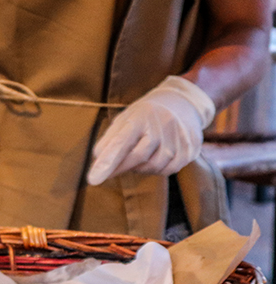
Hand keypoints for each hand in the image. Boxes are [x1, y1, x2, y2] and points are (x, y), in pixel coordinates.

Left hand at [87, 76, 215, 185]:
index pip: (120, 142)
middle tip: (107, 172)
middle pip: (137, 157)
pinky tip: (153, 159)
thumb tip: (97, 161)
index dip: (107, 162)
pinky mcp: (190, 149)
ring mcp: (179, 138)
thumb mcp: (124, 119)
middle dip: (119, 168)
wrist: (182, 103)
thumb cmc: (145, 115)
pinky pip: (168, 170)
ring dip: (139, 168)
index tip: (93, 179)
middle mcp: (161, 126)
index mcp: (139, 117)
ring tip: (136, 156)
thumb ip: (109, 140)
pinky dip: (156, 169)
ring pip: (153, 166)